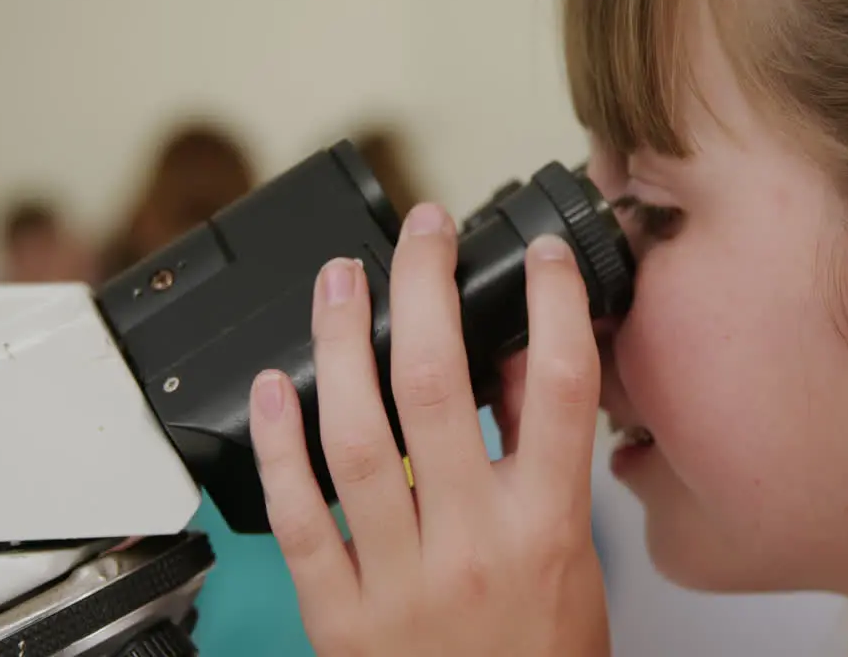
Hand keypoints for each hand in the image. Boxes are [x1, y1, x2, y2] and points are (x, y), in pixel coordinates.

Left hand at [248, 203, 610, 656]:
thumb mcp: (574, 558)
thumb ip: (547, 463)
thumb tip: (515, 368)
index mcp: (547, 528)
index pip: (560, 389)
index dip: (551, 303)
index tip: (534, 255)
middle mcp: (473, 544)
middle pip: (441, 387)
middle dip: (425, 290)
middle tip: (418, 234)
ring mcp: (399, 578)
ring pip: (358, 438)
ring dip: (343, 345)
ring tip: (340, 280)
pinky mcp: (339, 613)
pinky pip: (299, 518)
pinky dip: (279, 446)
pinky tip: (273, 387)